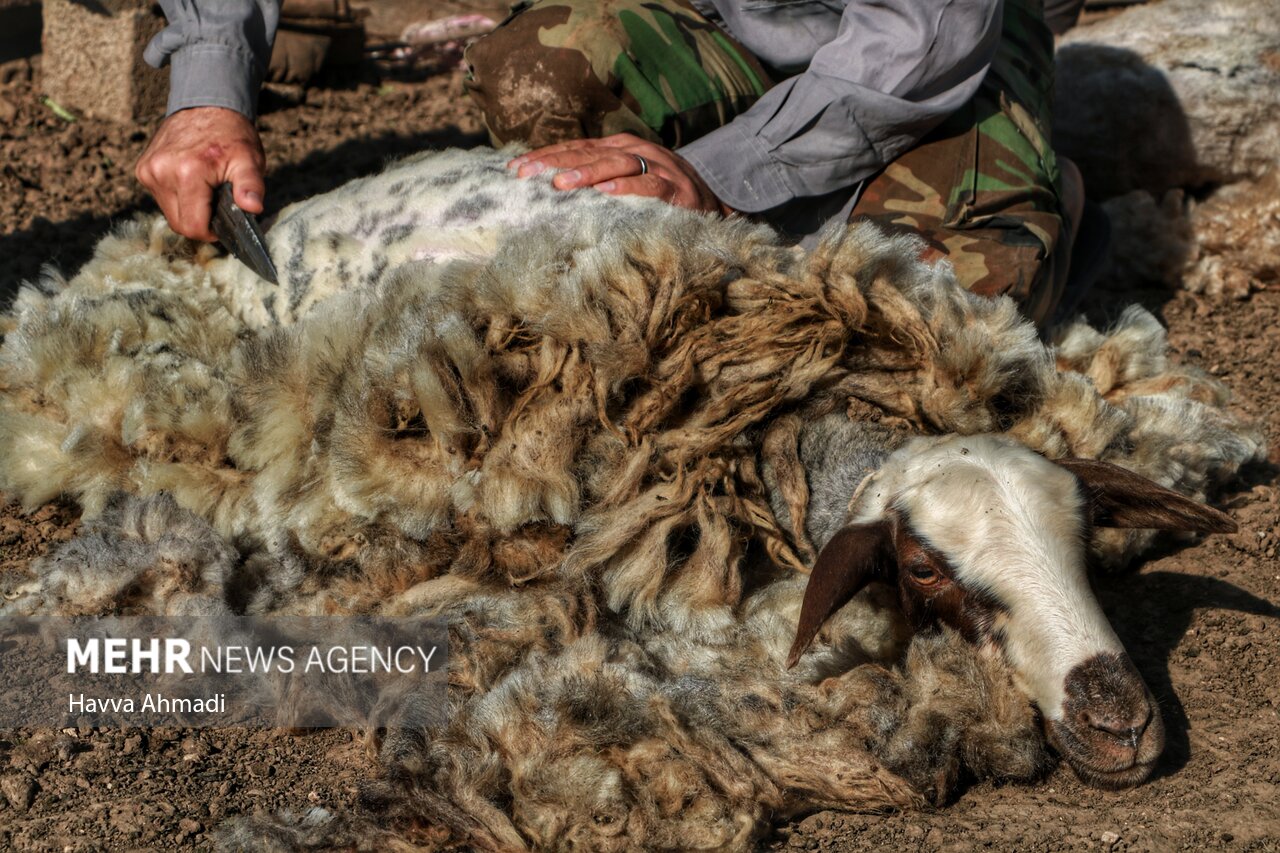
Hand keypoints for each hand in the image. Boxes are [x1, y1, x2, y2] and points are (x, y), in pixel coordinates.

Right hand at [135, 107, 266, 241]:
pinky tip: (191, 181)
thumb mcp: (250, 160)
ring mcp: (148, 170)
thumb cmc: (231, 135)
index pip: (193, 227)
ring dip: (189, 209)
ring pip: (170, 213)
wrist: (206, 105)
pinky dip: (178, 197)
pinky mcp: (142, 169)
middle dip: (200, 221)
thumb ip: (251, 186)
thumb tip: (253, 207)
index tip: (223, 223)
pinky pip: (161, 198)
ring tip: (205, 189)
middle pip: (179, 224)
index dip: (211, 232)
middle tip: (217, 203)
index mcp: (187, 173)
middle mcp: (161, 172)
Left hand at [508, 133, 731, 214]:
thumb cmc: (660, 197)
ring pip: (615, 164)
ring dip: (586, 172)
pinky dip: (626, 188)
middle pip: (588, 151)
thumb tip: (551, 193)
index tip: (514, 169)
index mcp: (618, 147)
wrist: (713, 204)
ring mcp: (656, 166)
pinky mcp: (675, 188)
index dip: (545, 156)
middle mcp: (634, 150)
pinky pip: (648, 185)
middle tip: (525, 175)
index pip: (575, 148)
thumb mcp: (624, 182)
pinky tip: (606, 194)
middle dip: (554, 162)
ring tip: (560, 184)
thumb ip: (595, 183)